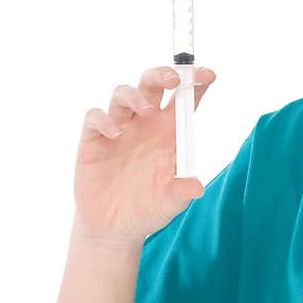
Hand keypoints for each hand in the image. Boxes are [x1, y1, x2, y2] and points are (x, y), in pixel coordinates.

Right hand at [73, 65, 217, 243]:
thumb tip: (197, 187)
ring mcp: (119, 129)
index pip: (183, 100)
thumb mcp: (169, 205)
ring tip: (146, 111)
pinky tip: (114, 134)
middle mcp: (145, 125)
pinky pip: (95, 117)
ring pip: (123, 93)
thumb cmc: (148, 210)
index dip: (195, 82)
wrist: (114, 228)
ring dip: (135, 95)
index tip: (209, 75)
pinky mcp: (94, 139)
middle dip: (163, 74)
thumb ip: (181, 192)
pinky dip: (104, 120)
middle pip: (152, 85)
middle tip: (173, 79)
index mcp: (169, 133)